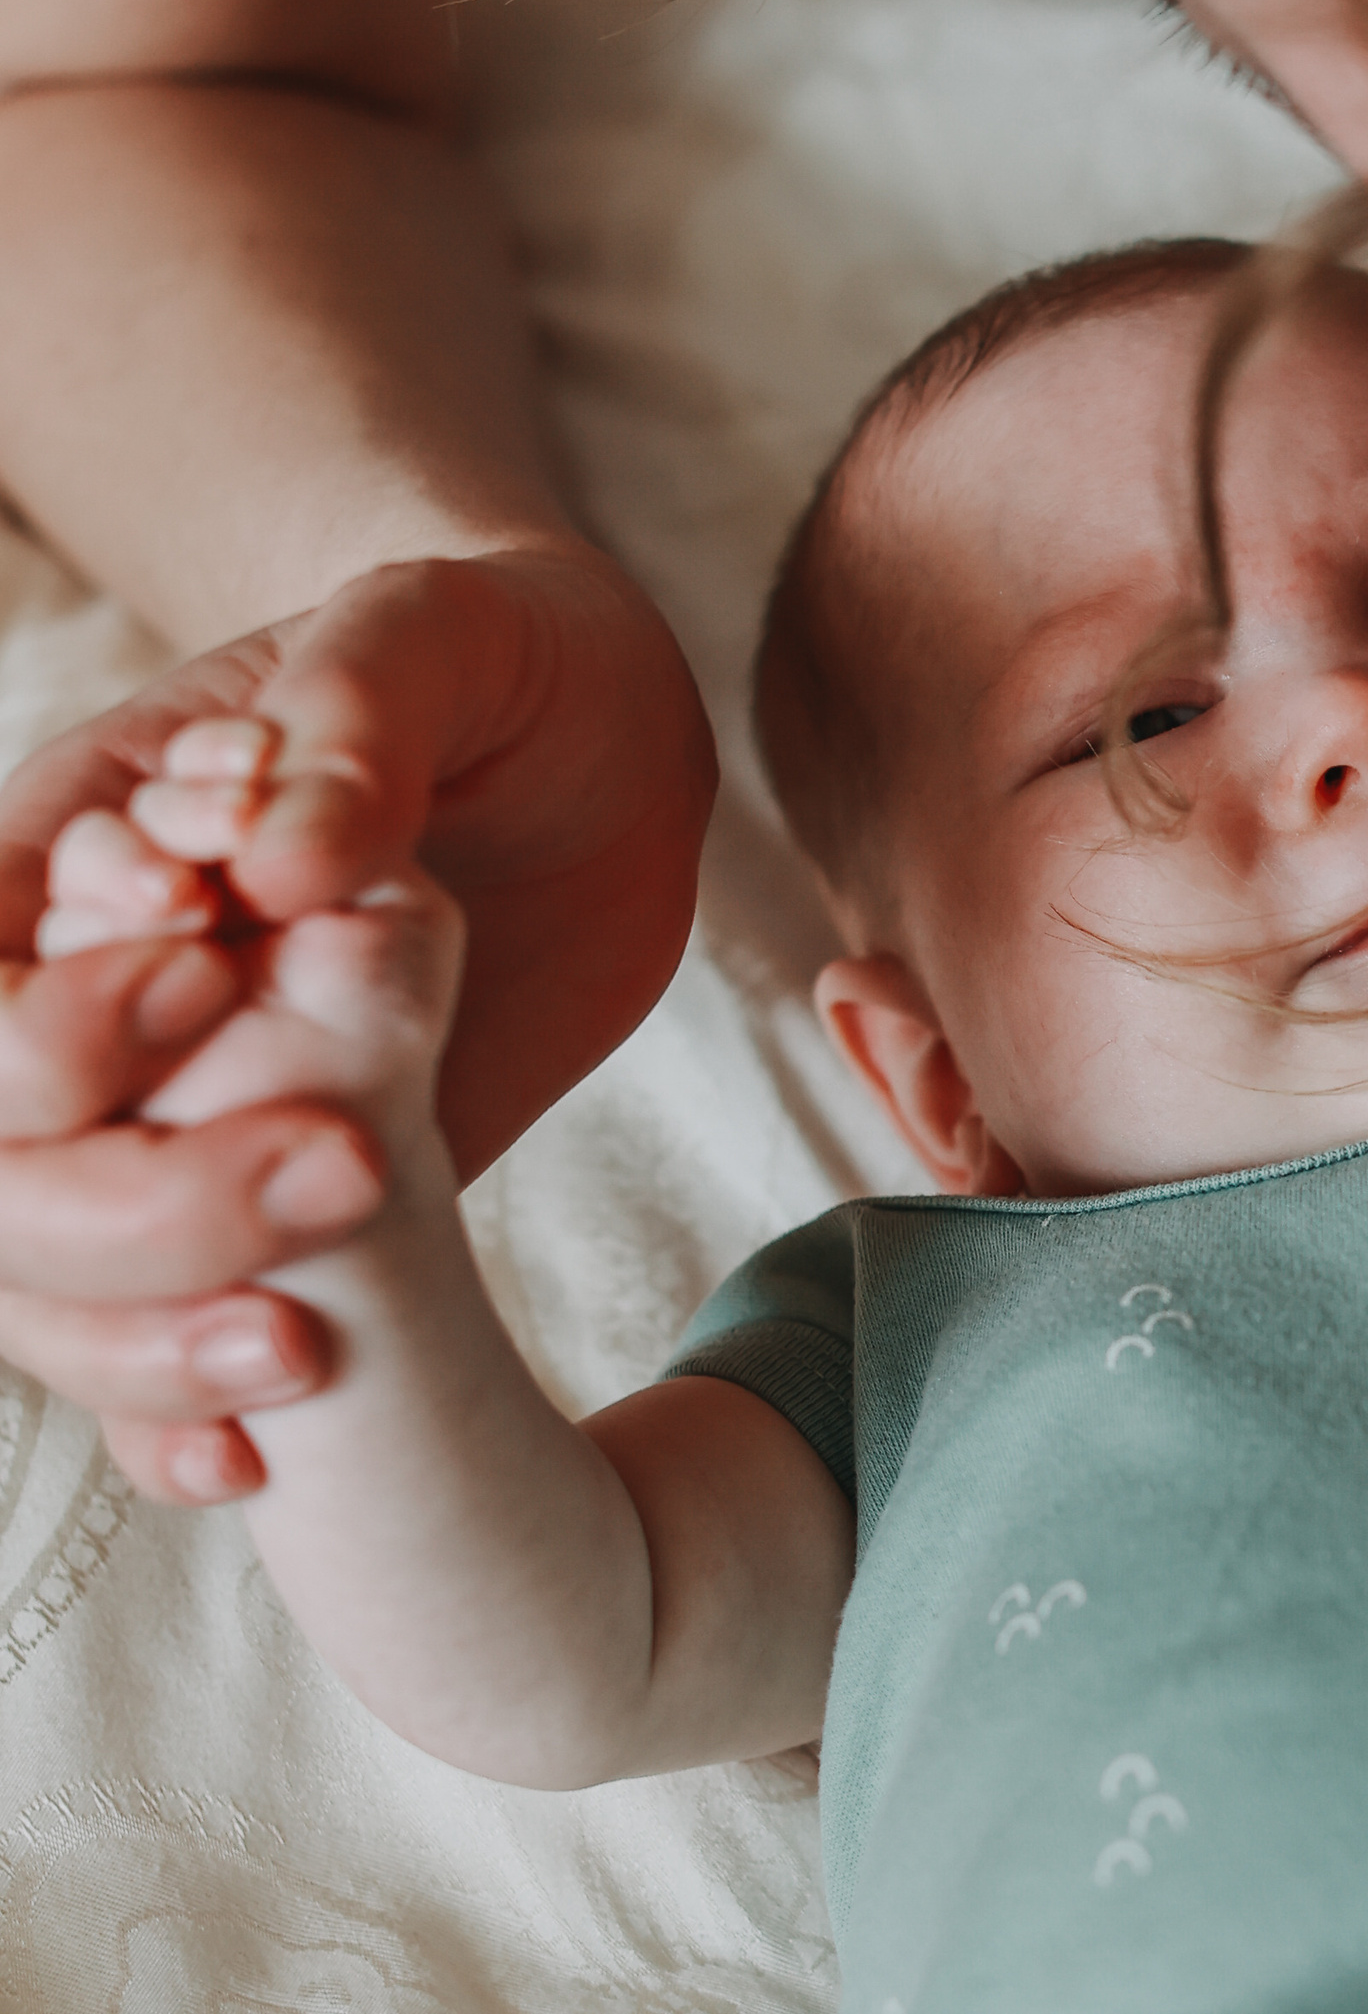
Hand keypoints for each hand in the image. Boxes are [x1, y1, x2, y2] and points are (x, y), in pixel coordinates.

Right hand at [0, 545, 714, 1499]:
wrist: (580, 749)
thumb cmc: (483, 663)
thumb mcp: (435, 635)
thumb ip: (357, 712)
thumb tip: (283, 854)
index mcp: (75, 849)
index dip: (57, 1025)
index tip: (215, 976)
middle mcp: (86, 1005)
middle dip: (132, 1205)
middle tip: (346, 1169)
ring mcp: (169, 1121)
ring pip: (45, 1290)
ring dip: (145, 1341)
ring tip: (301, 1346)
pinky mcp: (271, 1204)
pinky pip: (160, 1341)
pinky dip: (177, 1419)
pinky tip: (248, 1465)